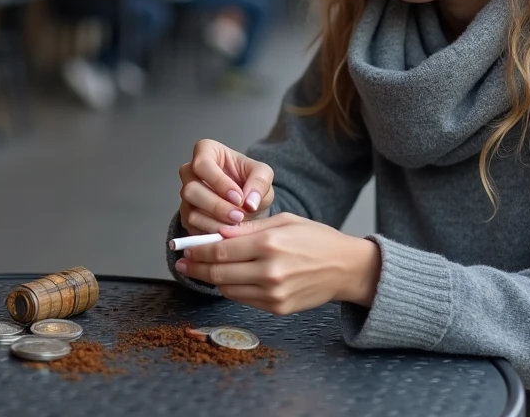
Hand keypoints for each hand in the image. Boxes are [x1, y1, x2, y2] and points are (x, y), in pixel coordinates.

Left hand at [174, 213, 381, 314]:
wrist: (346, 268)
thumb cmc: (317, 239)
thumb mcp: (284, 221)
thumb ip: (248, 228)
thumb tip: (218, 231)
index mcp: (269, 244)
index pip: (220, 250)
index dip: (198, 251)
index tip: (186, 248)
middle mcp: (269, 271)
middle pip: (218, 273)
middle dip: (195, 268)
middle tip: (183, 263)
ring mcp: (273, 293)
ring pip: (228, 289)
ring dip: (211, 280)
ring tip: (202, 270)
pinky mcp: (277, 308)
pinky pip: (244, 300)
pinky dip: (232, 289)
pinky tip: (228, 279)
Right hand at [178, 139, 274, 234]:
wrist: (246, 200)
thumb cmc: (249, 179)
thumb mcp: (263, 174)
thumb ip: (260, 182)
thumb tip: (250, 202)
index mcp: (205, 151)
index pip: (202, 164)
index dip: (219, 183)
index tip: (239, 198)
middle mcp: (189, 172)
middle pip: (191, 190)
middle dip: (216, 207)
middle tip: (239, 216)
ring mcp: (186, 195)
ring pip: (190, 212)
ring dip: (214, 223)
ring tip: (236, 226)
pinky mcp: (187, 216)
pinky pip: (192, 229)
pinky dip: (210, 234)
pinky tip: (227, 235)